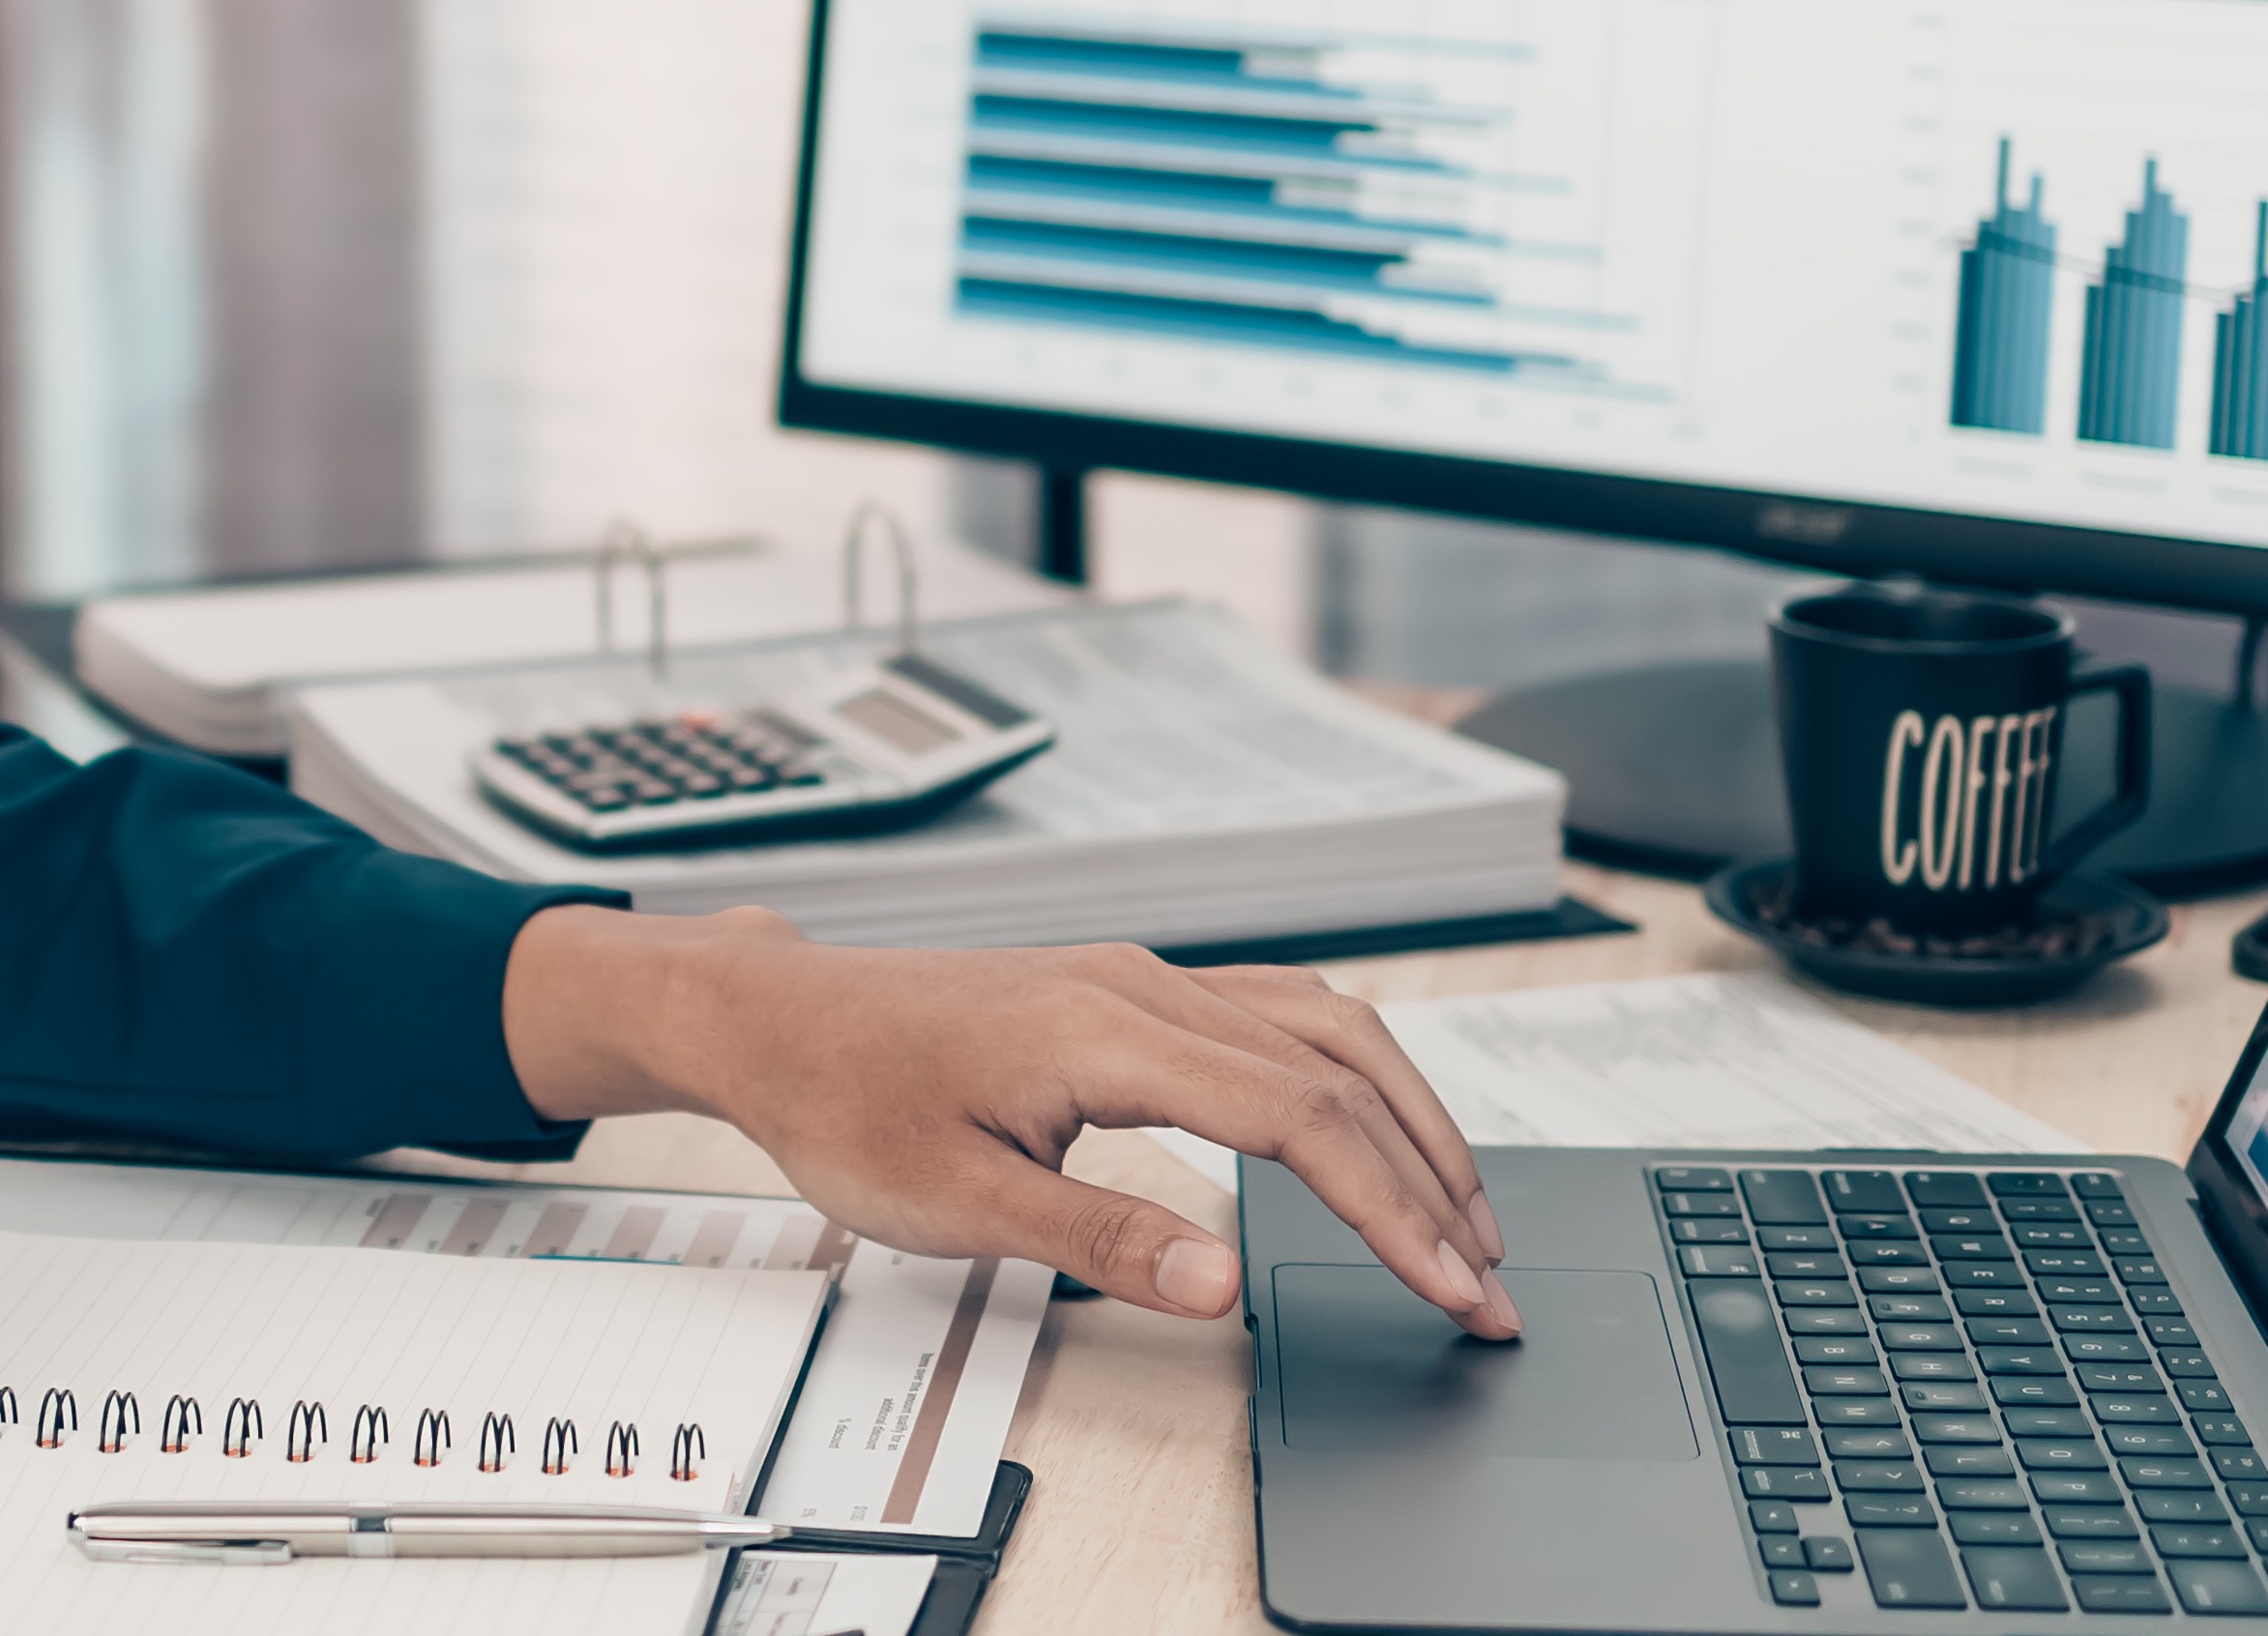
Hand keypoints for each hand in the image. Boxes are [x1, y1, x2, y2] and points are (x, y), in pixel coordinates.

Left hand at [500, 906, 1516, 1336]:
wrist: (778, 1017)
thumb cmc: (846, 1099)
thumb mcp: (956, 1200)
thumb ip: (1099, 1238)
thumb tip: (1223, 1277)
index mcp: (1109, 1033)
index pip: (1302, 1119)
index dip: (1393, 1208)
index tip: (1453, 1287)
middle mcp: (1146, 987)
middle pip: (1340, 1067)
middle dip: (1431, 1175)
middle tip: (1489, 1280)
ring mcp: (1144, 980)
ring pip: (1325, 1028)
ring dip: (1407, 1117)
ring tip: (1462, 1214)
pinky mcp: (1131, 993)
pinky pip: (1280, 1018)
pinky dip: (1352, 1079)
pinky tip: (1375, 1132)